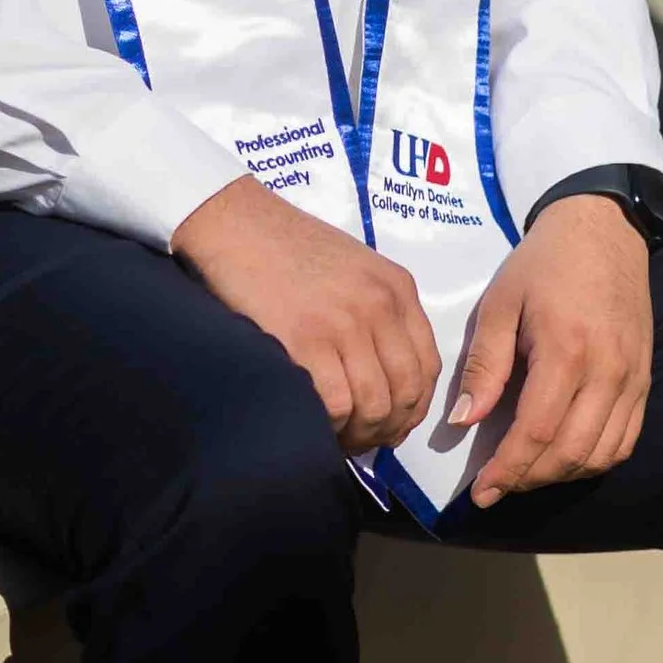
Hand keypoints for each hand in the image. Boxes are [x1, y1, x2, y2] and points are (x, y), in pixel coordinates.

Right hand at [172, 172, 439, 456]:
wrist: (235, 222)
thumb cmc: (286, 246)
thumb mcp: (355, 268)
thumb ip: (377, 313)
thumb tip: (380, 377)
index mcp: (397, 289)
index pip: (428, 367)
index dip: (414, 408)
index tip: (393, 425)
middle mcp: (380, 307)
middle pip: (406, 393)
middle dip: (388, 429)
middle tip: (362, 440)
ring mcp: (344, 324)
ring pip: (374, 405)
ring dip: (359, 434)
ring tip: (338, 437)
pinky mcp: (306, 341)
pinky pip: (336, 405)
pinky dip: (330, 426)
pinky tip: (316, 424)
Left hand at [457, 195, 651, 509]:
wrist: (604, 231)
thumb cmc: (543, 264)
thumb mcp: (501, 304)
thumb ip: (485, 365)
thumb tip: (464, 421)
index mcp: (566, 350)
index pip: (537, 431)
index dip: (508, 469)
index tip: (480, 493)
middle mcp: (607, 372)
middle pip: (570, 452)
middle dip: (529, 480)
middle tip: (496, 488)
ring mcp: (632, 380)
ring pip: (600, 455)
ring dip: (560, 476)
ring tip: (524, 475)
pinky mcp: (645, 381)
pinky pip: (625, 441)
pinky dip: (593, 461)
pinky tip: (564, 460)